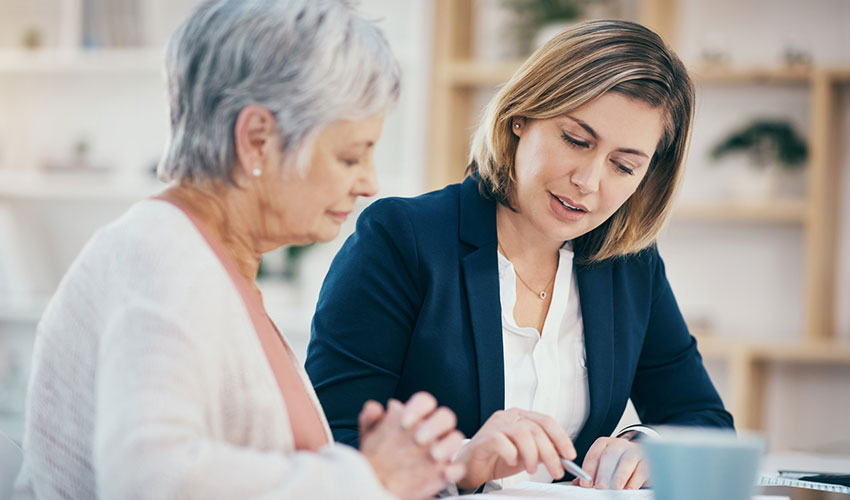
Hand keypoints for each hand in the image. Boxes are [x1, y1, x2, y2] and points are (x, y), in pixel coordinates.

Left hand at [360, 392, 464, 499]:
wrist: (380, 480)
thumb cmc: (379, 451)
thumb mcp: (370, 434)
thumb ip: (370, 419)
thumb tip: (374, 407)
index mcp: (417, 416)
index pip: (425, 401)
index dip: (418, 408)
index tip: (404, 422)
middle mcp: (432, 430)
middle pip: (445, 416)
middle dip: (435, 425)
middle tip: (419, 438)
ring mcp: (440, 450)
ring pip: (455, 438)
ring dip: (447, 445)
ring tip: (433, 456)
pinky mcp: (445, 471)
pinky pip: (457, 468)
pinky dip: (453, 470)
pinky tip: (444, 473)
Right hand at [453, 408, 575, 490]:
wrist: (471, 467)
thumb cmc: (497, 459)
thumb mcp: (527, 455)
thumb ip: (542, 451)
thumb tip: (563, 456)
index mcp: (520, 416)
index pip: (546, 421)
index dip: (561, 438)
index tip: (569, 455)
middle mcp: (508, 416)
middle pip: (536, 429)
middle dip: (550, 453)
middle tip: (556, 470)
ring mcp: (496, 425)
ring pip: (523, 433)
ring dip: (532, 455)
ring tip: (532, 469)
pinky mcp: (484, 437)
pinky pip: (502, 442)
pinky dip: (512, 454)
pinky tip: (512, 462)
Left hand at [574, 436, 647, 489]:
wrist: (639, 456)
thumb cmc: (616, 463)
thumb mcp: (602, 465)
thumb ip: (590, 473)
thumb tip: (577, 484)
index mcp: (604, 444)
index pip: (594, 454)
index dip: (588, 469)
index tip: (585, 483)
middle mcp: (619, 444)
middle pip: (610, 456)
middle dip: (604, 473)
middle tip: (600, 487)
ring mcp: (634, 451)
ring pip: (627, 462)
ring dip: (620, 477)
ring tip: (615, 488)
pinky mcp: (647, 461)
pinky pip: (641, 470)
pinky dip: (634, 481)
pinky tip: (628, 489)